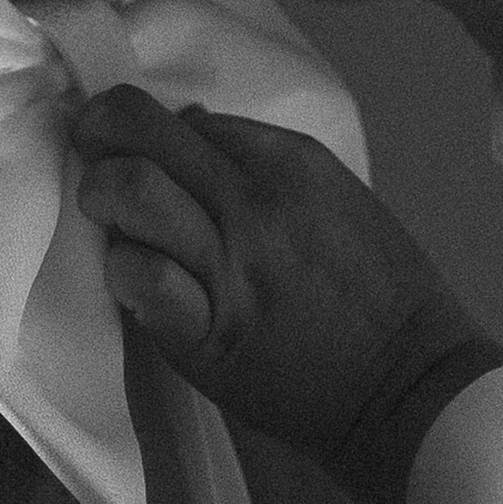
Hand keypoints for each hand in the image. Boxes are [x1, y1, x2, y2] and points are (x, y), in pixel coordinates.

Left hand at [72, 84, 502, 503]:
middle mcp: (254, 201)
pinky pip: (140, 275)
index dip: (151, 132)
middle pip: (138, 129)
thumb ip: (265, 163)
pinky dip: (123, 271)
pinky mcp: (207, 331)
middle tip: (93, 160)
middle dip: (99, 136)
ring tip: (111, 224)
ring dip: (102, 200)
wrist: (409, 385)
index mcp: (291, 163)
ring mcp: (229, 264)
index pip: (185, 118)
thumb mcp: (338, 199)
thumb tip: (191, 125)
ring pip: (128, 190)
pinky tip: (136, 283)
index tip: (143, 155)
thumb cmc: (382, 295)